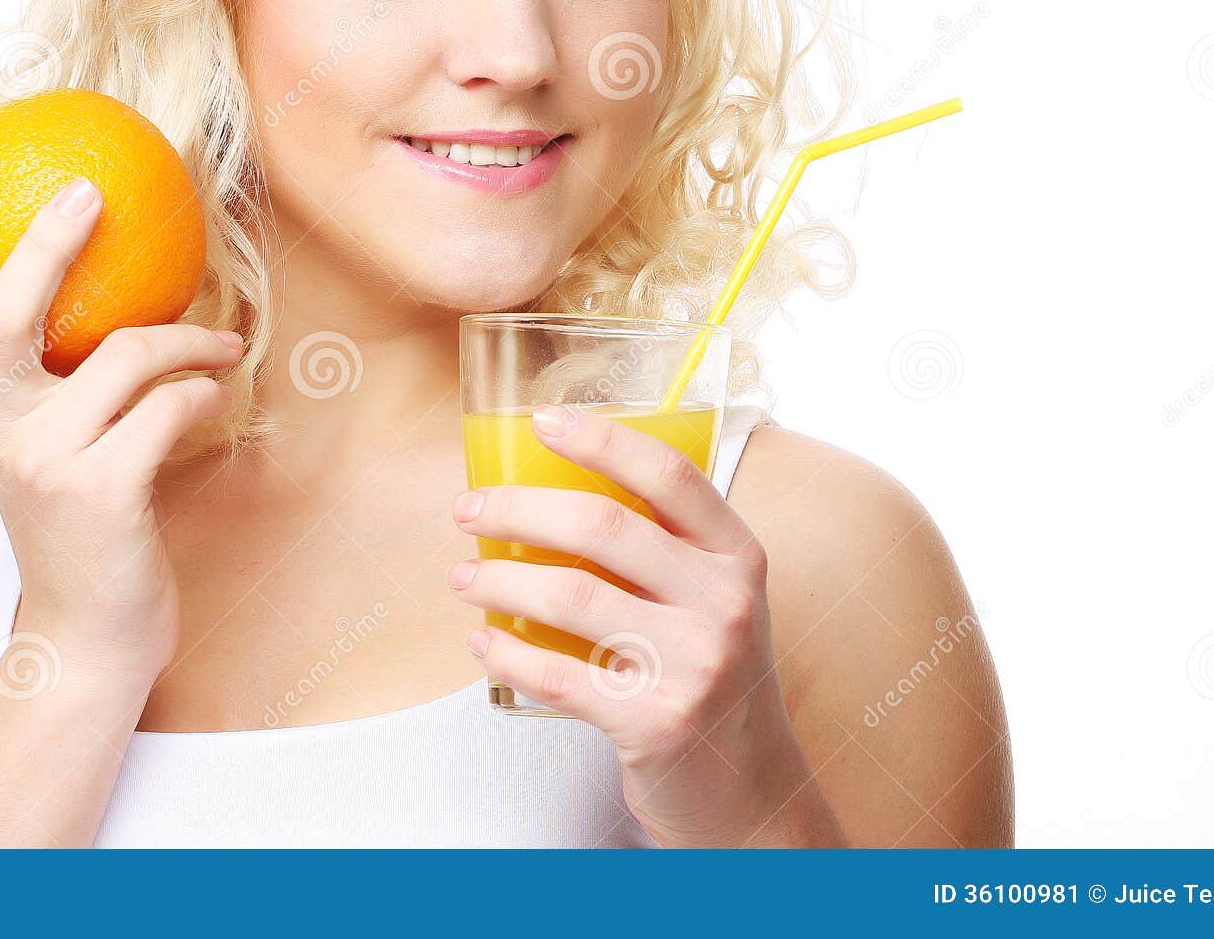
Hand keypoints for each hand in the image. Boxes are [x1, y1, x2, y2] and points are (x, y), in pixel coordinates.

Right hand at [0, 177, 239, 687]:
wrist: (88, 639)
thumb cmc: (84, 535)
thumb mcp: (50, 456)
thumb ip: (55, 391)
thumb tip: (107, 304)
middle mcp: (2, 431)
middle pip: (5, 313)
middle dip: (46, 242)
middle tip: (90, 192)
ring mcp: (47, 461)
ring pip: (124, 355)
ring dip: (190, 340)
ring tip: (223, 346)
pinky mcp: (102, 489)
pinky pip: (168, 406)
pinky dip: (202, 393)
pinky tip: (217, 395)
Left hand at [447, 405, 845, 847]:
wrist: (750, 792)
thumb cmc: (712, 677)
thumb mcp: (712, 600)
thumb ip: (664, 548)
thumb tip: (554, 488)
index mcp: (736, 555)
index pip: (668, 472)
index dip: (601, 438)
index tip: (542, 421)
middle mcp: (722, 601)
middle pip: (602, 524)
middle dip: (517, 507)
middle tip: (468, 509)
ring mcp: (693, 664)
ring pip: (571, 594)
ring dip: (499, 578)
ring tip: (463, 575)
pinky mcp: (655, 721)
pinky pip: (558, 673)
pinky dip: (506, 651)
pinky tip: (481, 639)